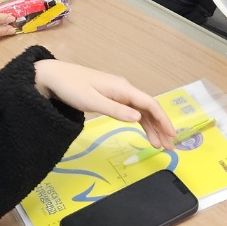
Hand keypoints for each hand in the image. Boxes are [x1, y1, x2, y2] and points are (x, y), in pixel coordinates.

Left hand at [32, 60, 175, 147]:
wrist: (54, 77)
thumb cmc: (71, 88)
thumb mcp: (92, 101)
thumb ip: (115, 110)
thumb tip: (138, 118)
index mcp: (123, 88)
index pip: (149, 104)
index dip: (163, 119)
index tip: (171, 135)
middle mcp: (125, 90)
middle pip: (149, 109)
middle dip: (161, 127)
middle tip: (170, 147)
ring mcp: (119, 94)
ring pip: (142, 112)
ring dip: (153, 127)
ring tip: (160, 145)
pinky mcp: (113, 98)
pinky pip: (132, 111)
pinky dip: (141, 123)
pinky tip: (146, 133)